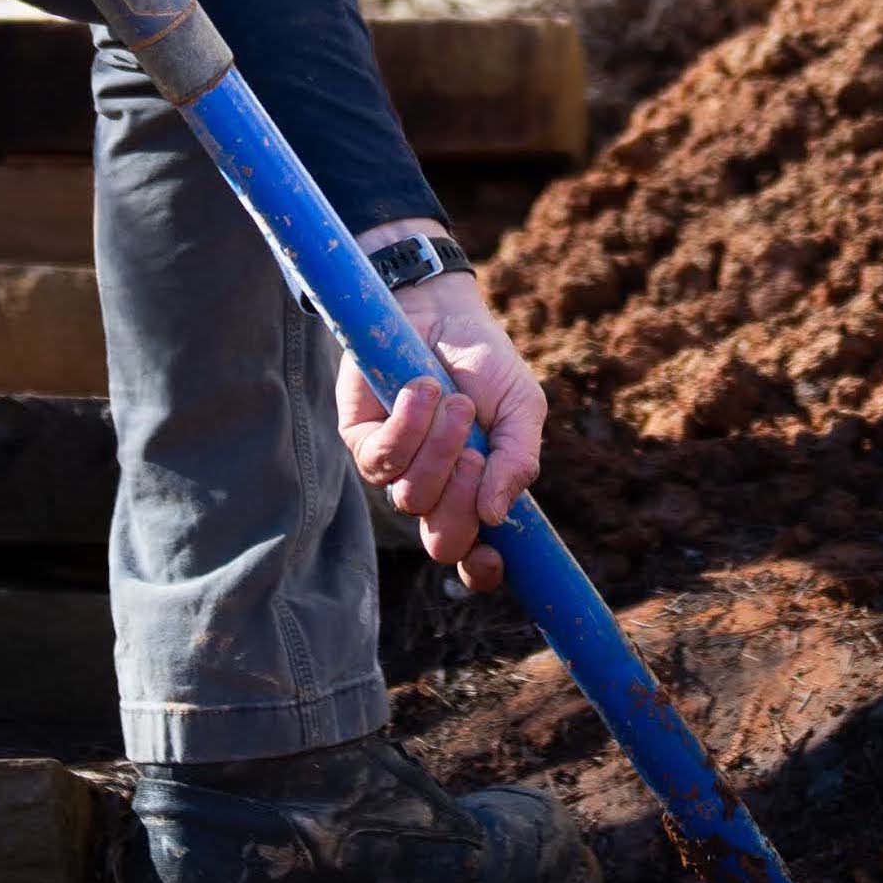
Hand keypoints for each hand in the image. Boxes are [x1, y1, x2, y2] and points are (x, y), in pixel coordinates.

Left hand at [337, 256, 545, 588]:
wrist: (443, 311)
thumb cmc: (485, 364)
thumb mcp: (521, 406)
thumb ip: (519, 459)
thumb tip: (498, 516)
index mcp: (475, 492)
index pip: (474, 556)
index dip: (482, 571)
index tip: (493, 557)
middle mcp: (434, 491)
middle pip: (442, 542)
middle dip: (462, 501)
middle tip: (475, 452)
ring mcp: (396, 470)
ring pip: (413, 497)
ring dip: (441, 447)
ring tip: (454, 402)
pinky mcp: (361, 440)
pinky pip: (382, 458)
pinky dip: (409, 423)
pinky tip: (421, 388)